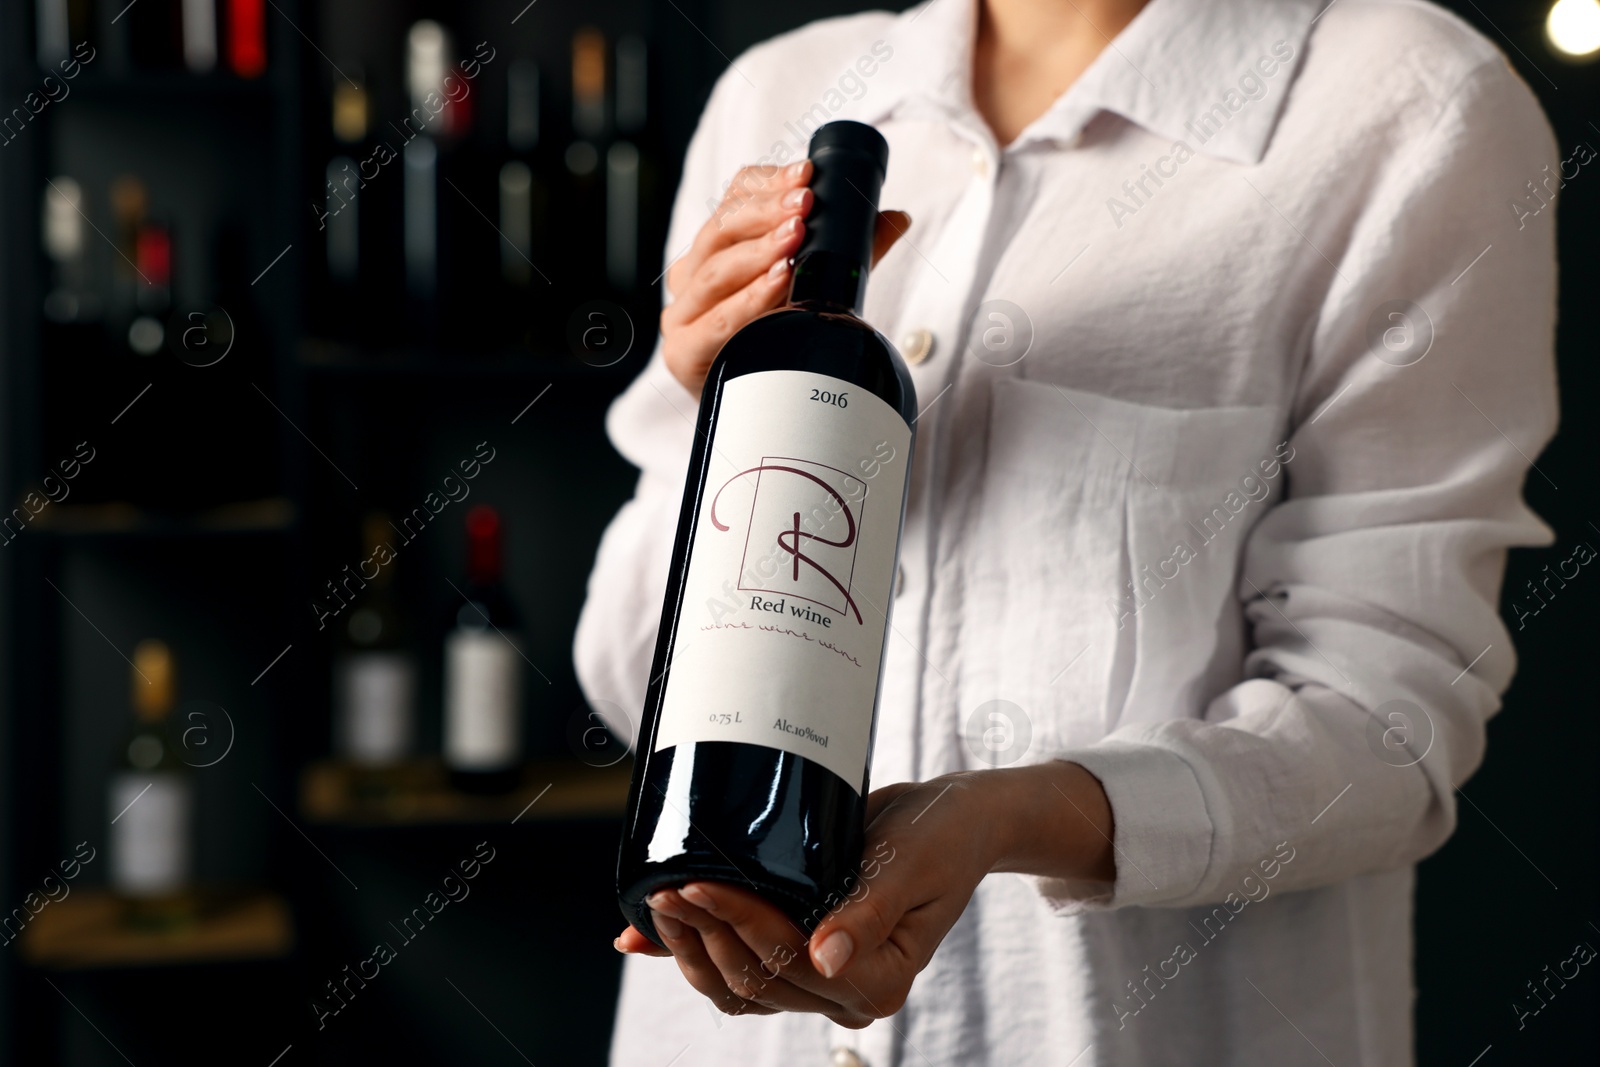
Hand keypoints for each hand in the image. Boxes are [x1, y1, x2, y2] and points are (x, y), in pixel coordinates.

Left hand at [613, 763, 1115, 1026]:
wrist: (951, 819)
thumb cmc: (940, 836)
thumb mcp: (908, 865)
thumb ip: (866, 913)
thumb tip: (826, 957)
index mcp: (880, 980)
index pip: (792, 960)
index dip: (740, 923)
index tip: (698, 883)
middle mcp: (849, 991)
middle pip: (758, 977)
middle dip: (705, 932)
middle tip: (665, 885)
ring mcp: (823, 978)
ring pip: (739, 984)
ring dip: (691, 948)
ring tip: (655, 904)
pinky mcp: (802, 956)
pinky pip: (741, 967)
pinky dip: (695, 951)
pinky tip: (648, 938)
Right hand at [661, 161, 910, 396]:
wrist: (752, 408)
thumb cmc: (776, 340)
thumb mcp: (814, 287)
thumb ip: (850, 252)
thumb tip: (898, 217)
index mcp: (713, 249)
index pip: (733, 200)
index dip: (767, 182)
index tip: (806, 173)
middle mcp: (691, 275)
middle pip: (721, 230)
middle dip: (766, 212)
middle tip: (805, 202)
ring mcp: (682, 314)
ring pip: (717, 271)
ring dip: (759, 250)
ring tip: (796, 235)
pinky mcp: (684, 353)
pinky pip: (718, 321)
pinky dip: (750, 299)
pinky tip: (778, 280)